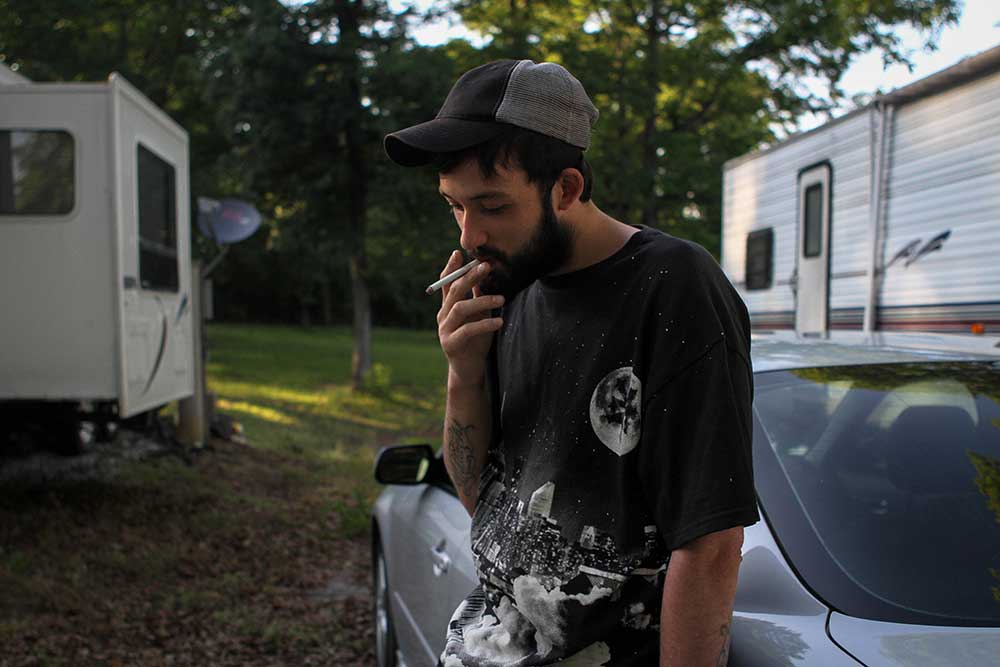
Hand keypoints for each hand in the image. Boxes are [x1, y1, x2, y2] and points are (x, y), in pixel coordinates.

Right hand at [436, 251, 503, 388]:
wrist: (468, 371)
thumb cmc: (475, 343)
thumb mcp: (478, 318)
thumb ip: (478, 300)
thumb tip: (485, 278)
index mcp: (447, 308)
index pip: (446, 284)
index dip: (451, 268)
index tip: (458, 253)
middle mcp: (442, 316)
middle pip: (454, 291)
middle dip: (470, 277)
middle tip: (486, 267)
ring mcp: (444, 330)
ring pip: (461, 308)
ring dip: (482, 301)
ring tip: (501, 299)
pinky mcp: (451, 344)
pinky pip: (468, 330)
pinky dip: (485, 324)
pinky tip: (499, 322)